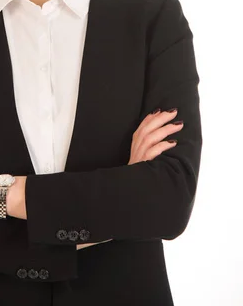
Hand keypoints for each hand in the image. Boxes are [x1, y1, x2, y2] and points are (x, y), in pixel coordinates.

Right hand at [77, 108, 182, 249]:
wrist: (126, 195)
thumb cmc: (136, 179)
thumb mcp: (140, 163)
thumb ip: (147, 152)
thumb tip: (163, 143)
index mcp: (134, 148)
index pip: (141, 128)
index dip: (150, 118)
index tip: (160, 110)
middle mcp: (135, 151)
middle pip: (146, 130)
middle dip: (160, 119)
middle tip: (173, 112)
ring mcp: (138, 158)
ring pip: (150, 138)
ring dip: (164, 130)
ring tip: (178, 125)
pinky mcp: (142, 167)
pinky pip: (152, 153)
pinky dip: (162, 146)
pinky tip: (172, 143)